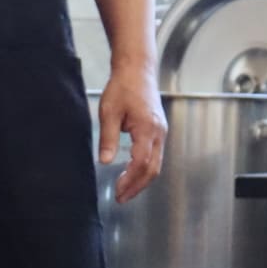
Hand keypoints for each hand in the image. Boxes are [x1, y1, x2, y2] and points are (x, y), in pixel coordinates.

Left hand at [99, 63, 166, 202]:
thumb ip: (108, 138)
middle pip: (153, 168)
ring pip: (156, 164)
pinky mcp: (158, 130)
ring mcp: (161, 132)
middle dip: (137, 186)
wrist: (137, 69)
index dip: (130, 180)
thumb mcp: (109, 112)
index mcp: (147, 128)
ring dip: (142, 180)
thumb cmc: (123, 86)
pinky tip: (132, 174)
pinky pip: (155, 155)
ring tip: (126, 190)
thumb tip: (105, 162)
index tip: (118, 191)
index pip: (141, 163)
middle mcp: (158, 132)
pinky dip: (145, 169)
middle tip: (121, 198)